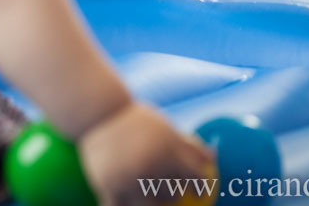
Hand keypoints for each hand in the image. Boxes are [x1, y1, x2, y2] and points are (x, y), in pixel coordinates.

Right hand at [78, 101, 214, 205]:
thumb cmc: (132, 118)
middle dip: (173, 195)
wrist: (96, 111)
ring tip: (149, 200)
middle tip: (170, 195)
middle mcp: (152, 164)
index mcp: (168, 148)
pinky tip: (126, 204)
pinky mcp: (109, 185)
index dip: (201, 188)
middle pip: (173, 193)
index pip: (195, 177)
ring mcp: (130, 177)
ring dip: (152, 204)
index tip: (199, 193)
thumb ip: (188, 144)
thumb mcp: (163, 126)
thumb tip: (212, 158)